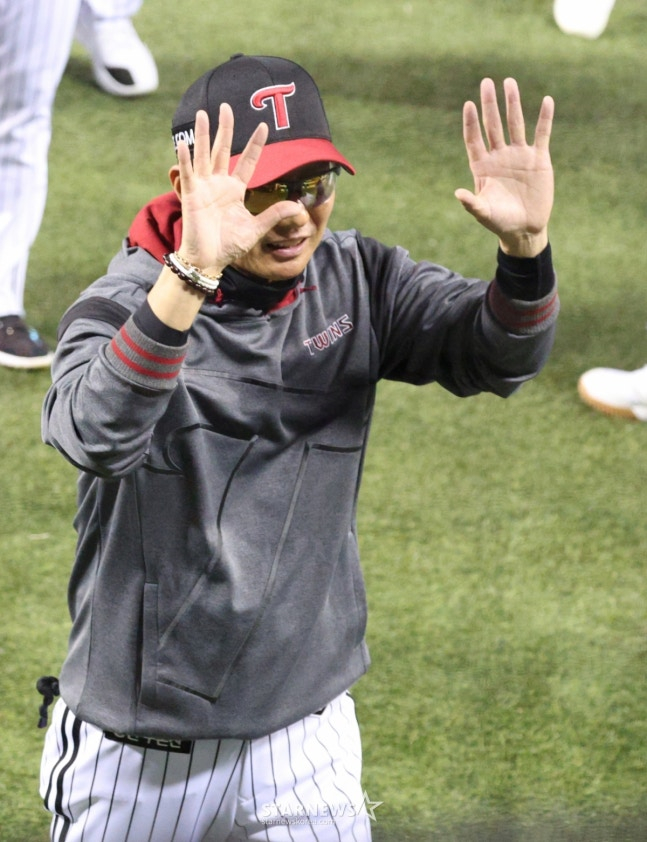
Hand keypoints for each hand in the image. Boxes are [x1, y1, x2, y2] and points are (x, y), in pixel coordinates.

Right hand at [175, 105, 300, 272]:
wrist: (210, 260)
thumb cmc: (229, 246)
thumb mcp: (256, 228)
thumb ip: (274, 215)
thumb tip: (297, 206)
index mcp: (234, 190)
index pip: (247, 162)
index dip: (254, 144)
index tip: (263, 126)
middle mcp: (218, 184)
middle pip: (222, 150)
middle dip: (225, 128)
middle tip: (226, 106)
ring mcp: (204, 188)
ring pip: (203, 155)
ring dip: (203, 135)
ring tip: (204, 113)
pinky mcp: (191, 195)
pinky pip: (188, 173)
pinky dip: (185, 158)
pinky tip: (183, 142)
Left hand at [454, 78, 553, 257]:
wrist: (525, 229)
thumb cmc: (500, 222)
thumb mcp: (484, 213)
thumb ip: (471, 203)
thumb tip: (457, 193)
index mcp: (483, 167)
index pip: (474, 139)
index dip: (471, 122)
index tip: (469, 104)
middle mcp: (499, 156)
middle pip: (493, 125)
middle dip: (490, 104)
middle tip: (486, 82)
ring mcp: (519, 156)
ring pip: (515, 123)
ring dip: (512, 103)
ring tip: (509, 82)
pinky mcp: (538, 159)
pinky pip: (542, 134)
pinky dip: (544, 118)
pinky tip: (546, 101)